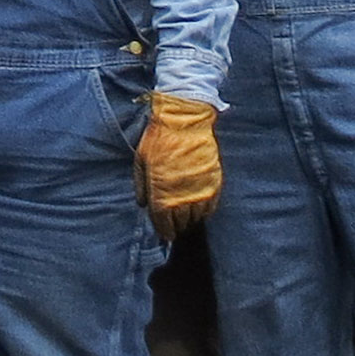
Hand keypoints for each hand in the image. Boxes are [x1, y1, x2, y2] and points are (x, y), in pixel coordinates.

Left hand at [135, 94, 221, 241]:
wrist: (184, 121)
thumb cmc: (159, 139)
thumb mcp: (140, 161)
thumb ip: (141, 185)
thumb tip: (143, 204)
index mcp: (161, 194)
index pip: (163, 224)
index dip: (164, 231)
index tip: (165, 234)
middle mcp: (182, 198)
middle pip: (181, 223)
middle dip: (176, 226)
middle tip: (174, 225)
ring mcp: (200, 191)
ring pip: (196, 217)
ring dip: (190, 219)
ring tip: (186, 217)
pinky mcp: (214, 183)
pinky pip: (210, 207)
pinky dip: (204, 210)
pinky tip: (199, 206)